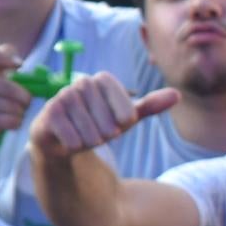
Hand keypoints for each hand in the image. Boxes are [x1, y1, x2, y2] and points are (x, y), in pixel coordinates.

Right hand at [27, 73, 179, 163]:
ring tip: (84, 136)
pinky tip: (70, 140)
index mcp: (101, 79)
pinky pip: (72, 139)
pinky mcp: (48, 115)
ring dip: (91, 142)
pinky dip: (76, 146)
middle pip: (107, 122)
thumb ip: (150, 105)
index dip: (125, 119)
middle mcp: (79, 83)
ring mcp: (62, 98)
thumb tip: (177, 95)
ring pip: (89, 132)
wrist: (64, 137)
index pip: (125, 105)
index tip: (122, 123)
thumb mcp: (126, 117)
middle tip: (99, 133)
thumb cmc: (98, 124)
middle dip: (107, 134)